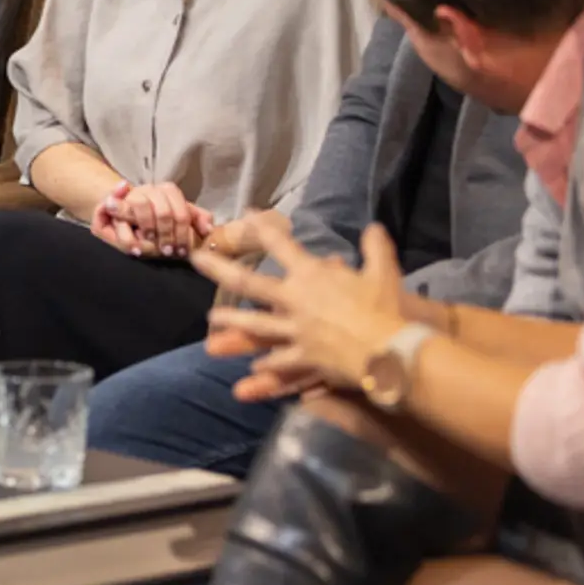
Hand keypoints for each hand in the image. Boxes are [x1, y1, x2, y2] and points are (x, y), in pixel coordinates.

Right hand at [90, 181, 212, 257]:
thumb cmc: (156, 222)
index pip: (181, 211)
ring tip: (149, 249)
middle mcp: (148, 190)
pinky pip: (114, 211)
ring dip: (147, 229)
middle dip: (166, 234)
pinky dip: (124, 228)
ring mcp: (128, 196)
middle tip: (166, 251)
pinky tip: (135, 249)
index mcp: (166, 192)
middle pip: (162, 210)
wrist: (122, 213)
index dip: (182, 232)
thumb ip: (196, 219)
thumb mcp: (178, 219)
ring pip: (140, 205)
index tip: (181, 251)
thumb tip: (209, 228)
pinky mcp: (107, 205)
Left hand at [194, 218, 408, 400]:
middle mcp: (294, 300)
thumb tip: (374, 227)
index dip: (262, 228)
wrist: (388, 350)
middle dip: (218, 269)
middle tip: (196, 259)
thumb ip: (376, 249)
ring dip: (231, 322)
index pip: (280, 245)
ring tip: (210, 320)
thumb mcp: (384, 272)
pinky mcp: (301, 356)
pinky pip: (280, 361)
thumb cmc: (384, 309)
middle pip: (248, 283)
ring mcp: (294, 330)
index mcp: (311, 275)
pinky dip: (268, 367)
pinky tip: (253, 370)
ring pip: (254, 324)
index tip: (244, 214)